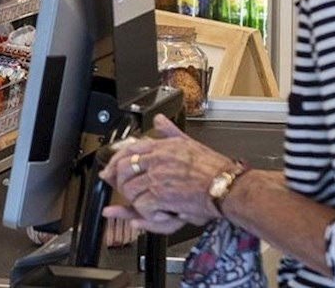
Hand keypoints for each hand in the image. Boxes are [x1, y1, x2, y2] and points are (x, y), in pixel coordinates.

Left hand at [99, 114, 237, 232]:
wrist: (225, 186)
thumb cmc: (212, 168)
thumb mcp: (188, 142)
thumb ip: (170, 132)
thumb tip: (159, 120)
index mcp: (161, 146)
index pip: (128, 149)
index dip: (115, 162)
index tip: (109, 171)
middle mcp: (156, 160)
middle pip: (123, 170)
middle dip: (120, 184)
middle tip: (123, 192)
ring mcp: (157, 178)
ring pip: (130, 190)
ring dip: (135, 201)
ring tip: (147, 204)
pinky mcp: (161, 196)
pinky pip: (142, 206)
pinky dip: (147, 214)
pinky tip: (158, 212)